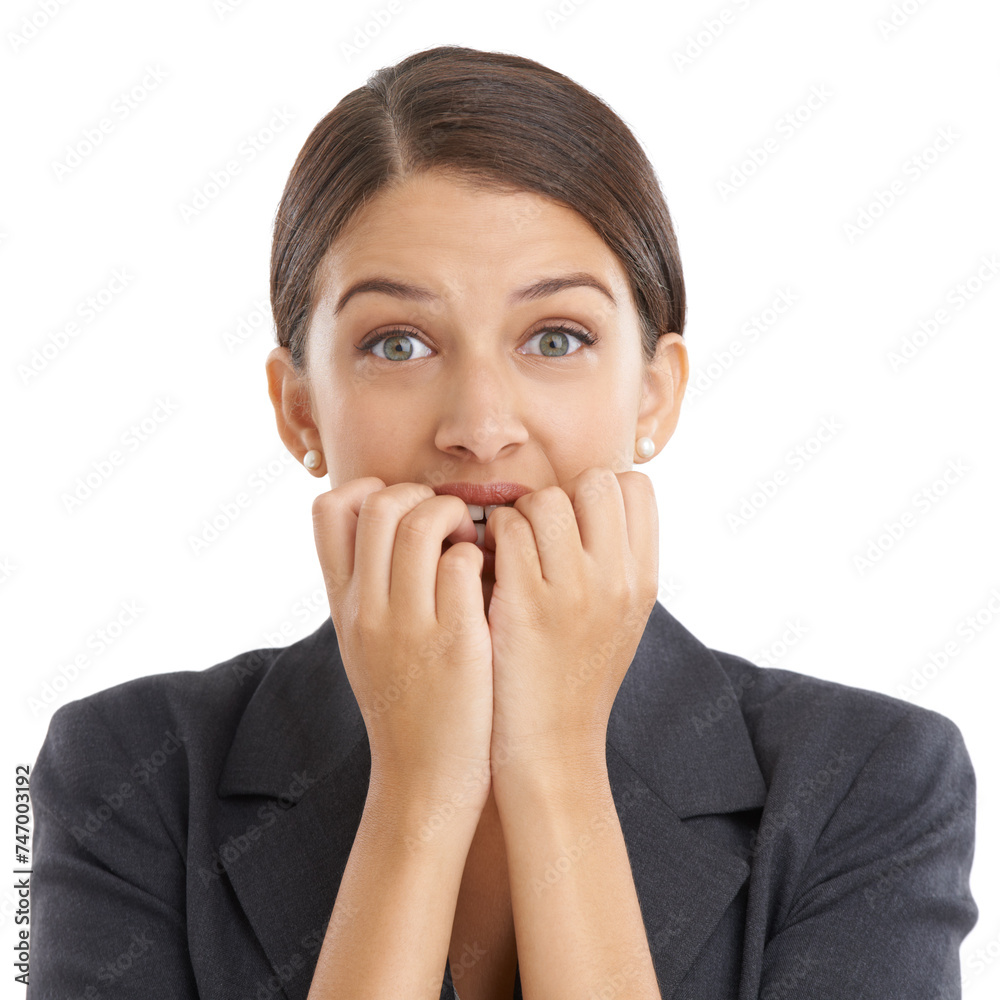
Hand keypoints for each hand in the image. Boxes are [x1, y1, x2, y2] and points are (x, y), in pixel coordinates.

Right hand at [313, 478, 494, 815]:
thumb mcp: (363, 644)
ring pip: (420, 524)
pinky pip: (461, 564)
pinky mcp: (454, 643)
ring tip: (471, 540)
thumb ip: (367, 588)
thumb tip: (387, 528)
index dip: (368, 490)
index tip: (403, 510)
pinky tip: (485, 578)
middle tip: (446, 521)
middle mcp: (367, 608)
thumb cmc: (403, 705)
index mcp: (342, 604)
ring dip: (454, 517)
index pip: (328, 509)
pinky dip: (478, 556)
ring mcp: (408, 625)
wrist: (423, 781)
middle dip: (420, 494)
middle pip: (378, 503)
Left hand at [483, 468, 658, 772]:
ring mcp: (573, 591)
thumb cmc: (576, 681)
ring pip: (546, 500)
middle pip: (596, 481)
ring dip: (521, 514)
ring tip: (512, 549)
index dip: (599, 491)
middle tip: (541, 531)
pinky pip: (507, 530)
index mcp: (644, 581)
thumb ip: (616, 564)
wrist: (551, 750)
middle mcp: (617, 580)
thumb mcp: (620, 620)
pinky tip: (489, 565)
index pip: (636, 487)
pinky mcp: (525, 604)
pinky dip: (492, 536)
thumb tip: (596, 506)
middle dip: (562, 494)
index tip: (575, 520)